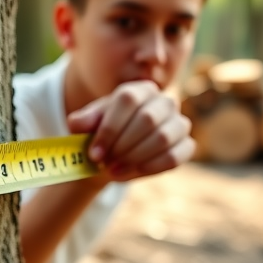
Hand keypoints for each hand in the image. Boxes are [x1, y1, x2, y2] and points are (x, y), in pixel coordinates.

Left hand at [67, 80, 194, 181]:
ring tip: (113, 170)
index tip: (94, 153)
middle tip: (104, 162)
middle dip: (122, 145)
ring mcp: (179, 123)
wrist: (114, 152)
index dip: (110, 128)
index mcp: (140, 90)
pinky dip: (149, 167)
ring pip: (163, 138)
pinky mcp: (186, 145)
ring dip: (134, 157)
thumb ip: (81, 120)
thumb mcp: (86, 125)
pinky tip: (128, 173)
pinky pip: (174, 156)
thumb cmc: (101, 133)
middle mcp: (164, 102)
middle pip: (147, 119)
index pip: (128, 100)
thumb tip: (77, 124)